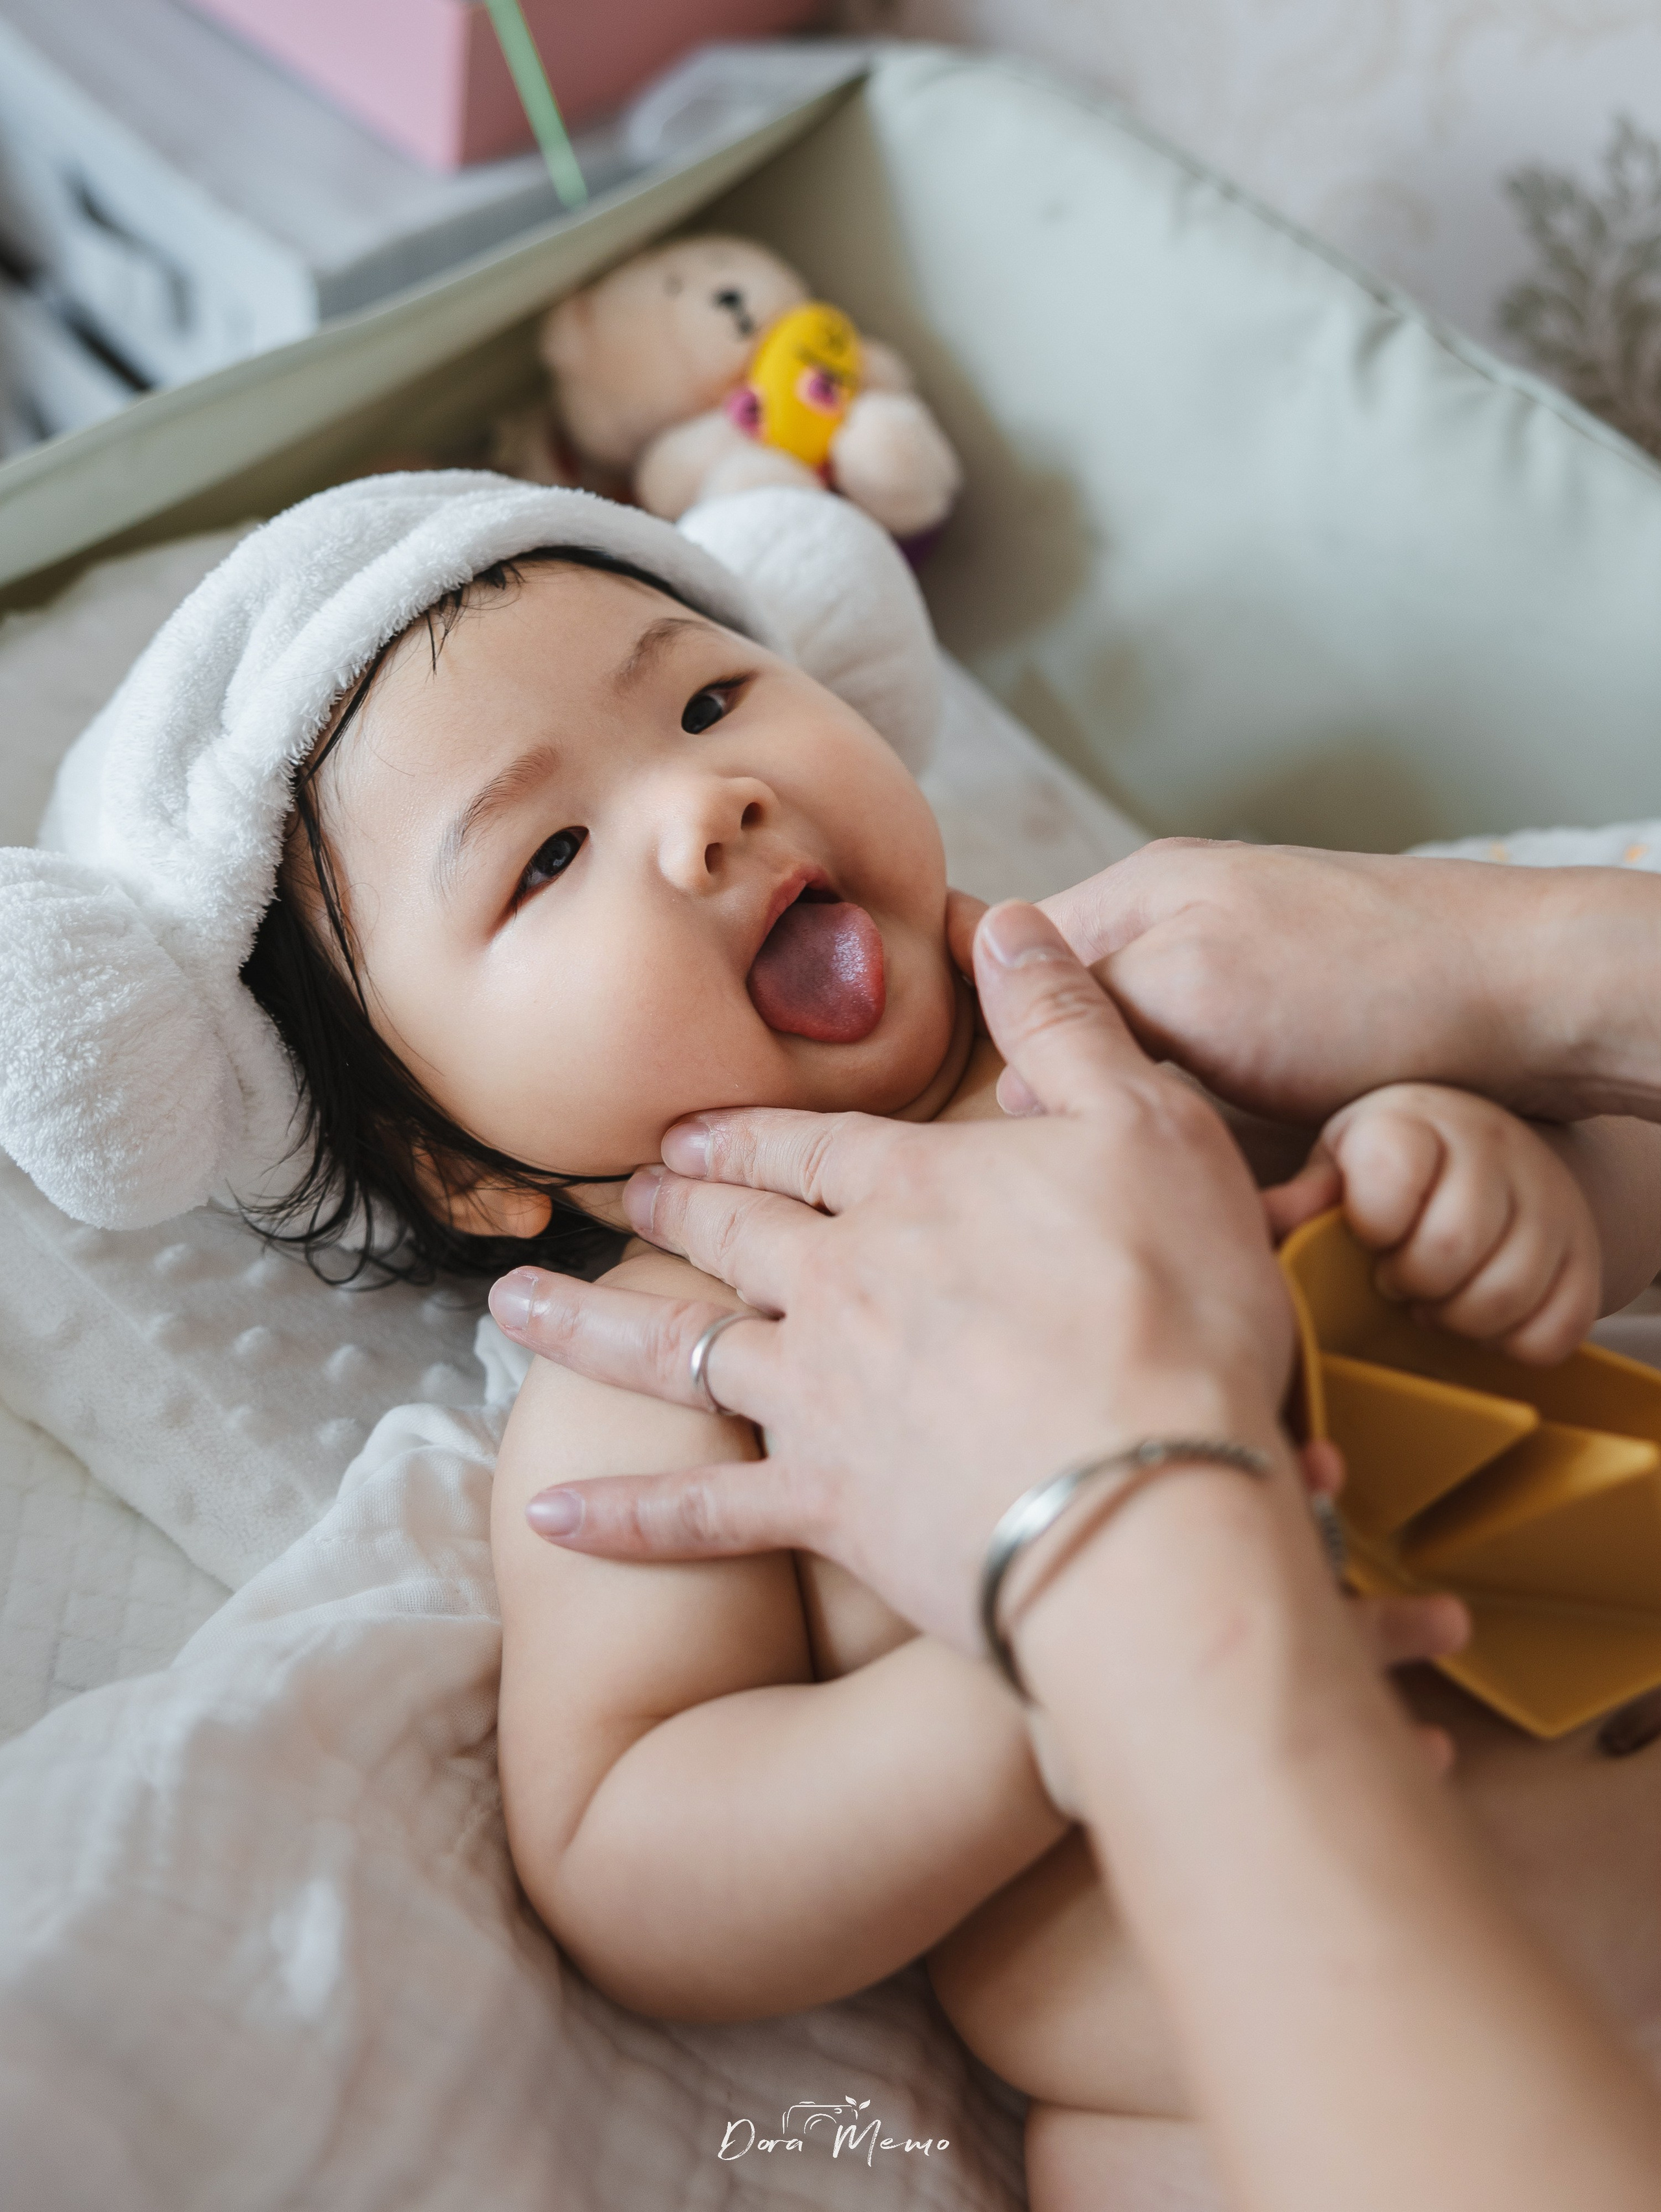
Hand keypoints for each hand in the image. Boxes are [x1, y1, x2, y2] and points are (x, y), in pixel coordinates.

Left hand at [487, 900, 1299, 1651]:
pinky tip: (552, 1514)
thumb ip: (1063, 1021)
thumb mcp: (1148, 1125)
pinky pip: (703, 1511)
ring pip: (676, 1348)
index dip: (750, 1134)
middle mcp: (841, 1284)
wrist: (1146, 1499)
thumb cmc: (1171, 1308)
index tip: (693, 1131)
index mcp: (912, 1190)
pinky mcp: (827, 1509)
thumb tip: (1005, 921)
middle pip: (731, 1230)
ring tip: (512, 1308)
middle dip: (673, 1204)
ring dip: (589, 1325)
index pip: (810, 1146)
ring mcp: (819, 1399)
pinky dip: (626, 1514)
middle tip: (620, 1194)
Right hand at [1038, 839, 1656, 1124]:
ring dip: (1154, 1127)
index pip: (1009, 968)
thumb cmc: (1358, 985)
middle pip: (1077, 1030)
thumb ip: (1081, 1011)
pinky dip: (1216, 1138)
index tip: (1012, 1129)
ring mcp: (1241, 984)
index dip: (997, 1047)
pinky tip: (1235, 1169)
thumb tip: (1011, 1076)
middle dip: (1084, 1099)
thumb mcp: (1183, 982)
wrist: (1528, 1000)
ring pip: (1145, 1074)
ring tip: (1174, 1173)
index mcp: (1137, 893)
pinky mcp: (1294, 1039)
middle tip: (1099, 1167)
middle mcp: (1180, 931)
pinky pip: (1213, 1098)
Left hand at [1265, 1084, 1601, 1362]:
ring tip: (1435, 1296)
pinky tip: (1481, 1313)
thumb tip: (1254, 1217)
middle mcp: (1491, 1148)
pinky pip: (1556, 1329)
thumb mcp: (1337, 1166)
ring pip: (1506, 1294)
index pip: (1392, 1185)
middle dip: (1411, 1282)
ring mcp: (1548, 1200)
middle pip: (1451, 1250)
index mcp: (1412, 1122)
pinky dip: (1513, 1341)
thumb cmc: (1389, 1167)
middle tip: (1397, 1278)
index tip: (1368, 1235)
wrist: (1485, 1151)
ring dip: (1458, 1316)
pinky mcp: (1585, 1254)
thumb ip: (1300, 1198)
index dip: (1372, 1230)